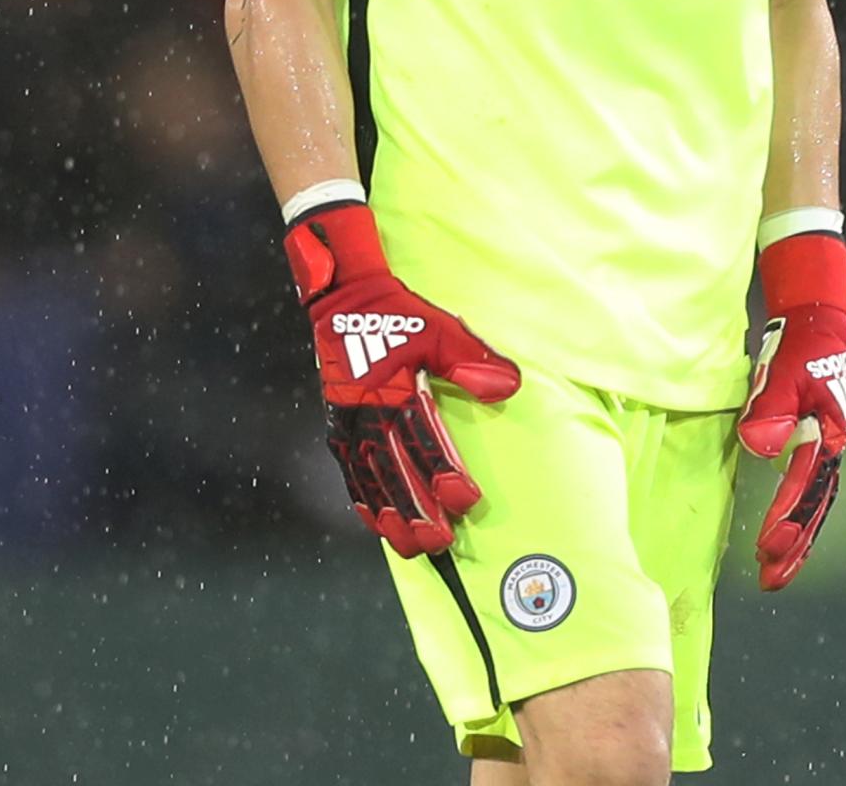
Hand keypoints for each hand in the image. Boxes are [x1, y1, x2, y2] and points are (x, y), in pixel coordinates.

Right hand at [285, 203, 519, 556]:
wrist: (344, 299)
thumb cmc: (397, 314)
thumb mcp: (440, 329)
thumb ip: (471, 361)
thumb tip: (507, 387)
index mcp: (394, 390)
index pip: (422, 441)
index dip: (444, 473)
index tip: (465, 499)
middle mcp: (367, 413)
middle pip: (393, 472)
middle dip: (416, 510)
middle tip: (438, 541)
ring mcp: (349, 423)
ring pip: (370, 480)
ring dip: (390, 516)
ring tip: (410, 547)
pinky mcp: (338, 427)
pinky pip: (349, 473)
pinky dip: (362, 502)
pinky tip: (375, 525)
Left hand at [737, 232, 845, 590]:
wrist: (816, 321)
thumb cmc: (799, 345)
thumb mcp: (781, 370)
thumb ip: (770, 406)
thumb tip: (761, 447)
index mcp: (829, 432)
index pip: (805, 482)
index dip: (786, 515)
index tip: (767, 545)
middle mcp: (831, 446)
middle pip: (815, 505)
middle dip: (794, 545)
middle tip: (770, 579)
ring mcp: (824, 447)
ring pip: (814, 504)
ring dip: (797, 540)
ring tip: (774, 575)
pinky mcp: (813, 444)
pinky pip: (807, 491)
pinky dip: (796, 518)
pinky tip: (780, 539)